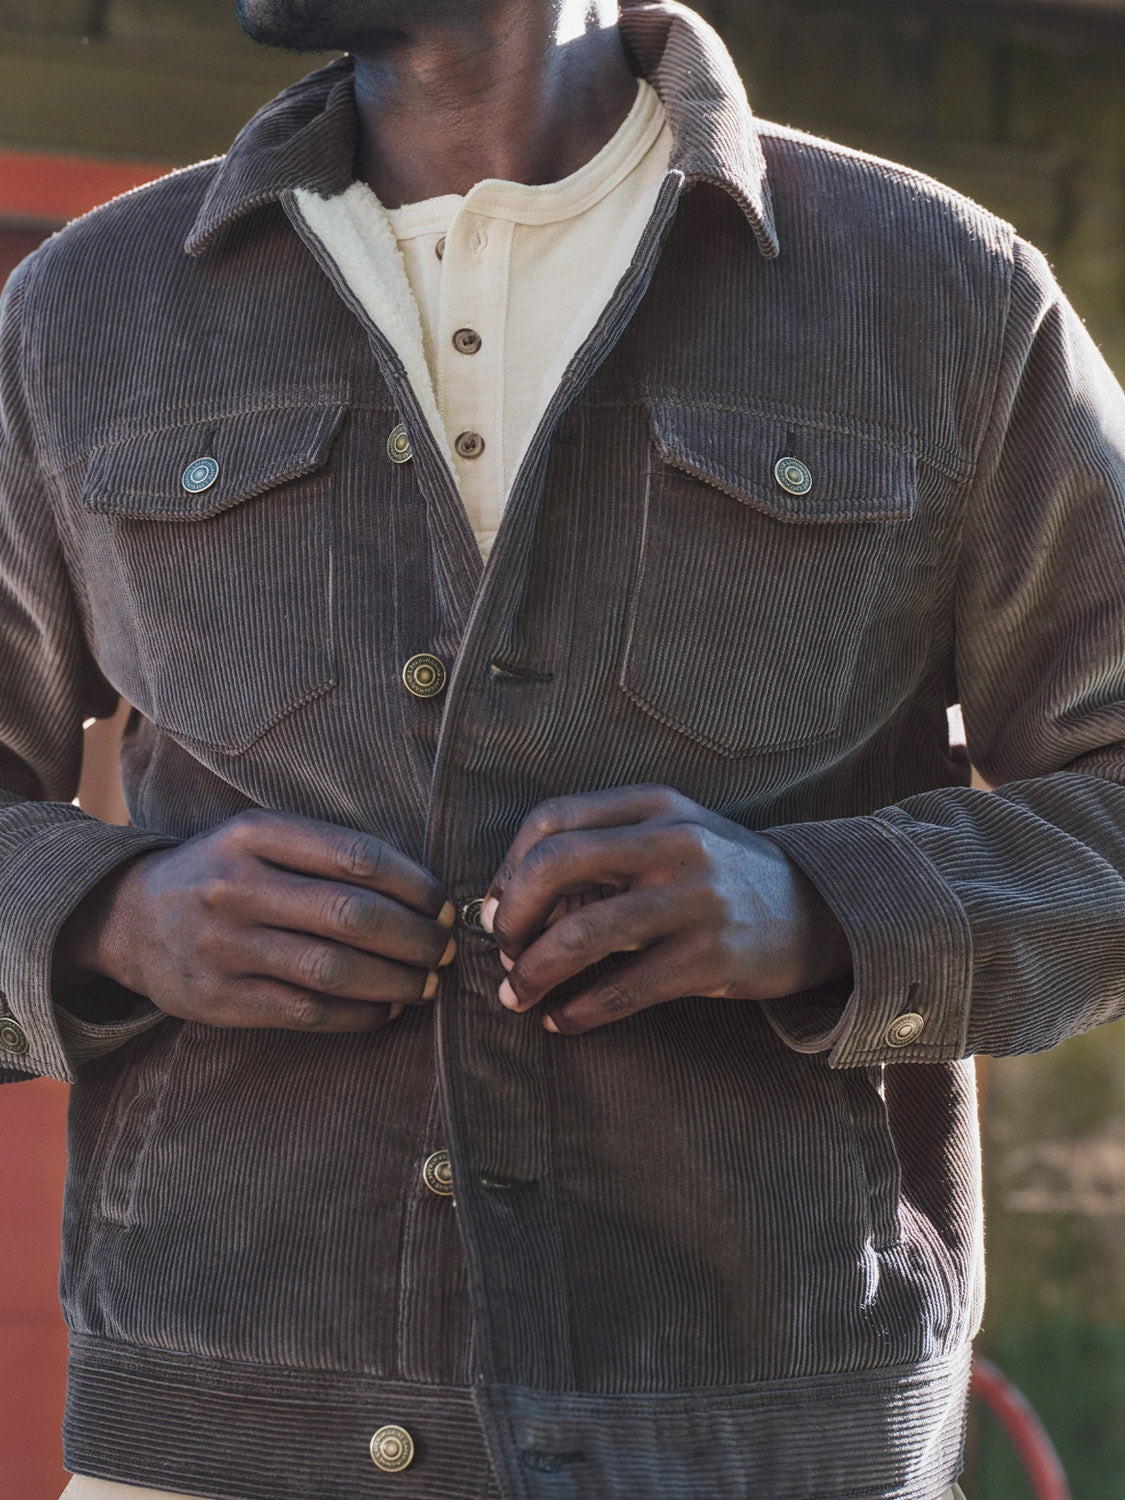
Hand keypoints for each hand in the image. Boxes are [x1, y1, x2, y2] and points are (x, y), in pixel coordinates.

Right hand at [55, 810, 455, 1031]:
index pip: (357, 857)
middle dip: (416, 937)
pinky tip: (385, 1009)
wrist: (129, 919)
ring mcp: (224, 946)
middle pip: (352, 915)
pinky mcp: (218, 999)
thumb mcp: (259, 837)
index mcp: (255, 834)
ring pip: (334, 969)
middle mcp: (236, 886)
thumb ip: (327, 851)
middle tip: (447, 949)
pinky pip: (307, 1011)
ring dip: (396, 981)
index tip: (444, 904)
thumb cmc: (223, 872)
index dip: (415, 885)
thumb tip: (424, 892)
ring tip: (427, 984)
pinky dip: (359, 1015)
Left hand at [482, 785, 850, 1034]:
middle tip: (503, 950)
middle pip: (555, 865)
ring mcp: (695, 898)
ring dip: (535, 971)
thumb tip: (512, 904)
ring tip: (517, 995)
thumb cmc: (721, 877)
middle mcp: (673, 841)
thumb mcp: (672, 837)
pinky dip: (581, 1010)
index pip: (552, 819)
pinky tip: (562, 1020)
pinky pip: (624, 987)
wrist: (818, 911)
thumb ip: (604, 852)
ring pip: (583, 933)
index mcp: (654, 804)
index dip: (508, 866)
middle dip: (512, 915)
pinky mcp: (712, 956)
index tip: (498, 909)